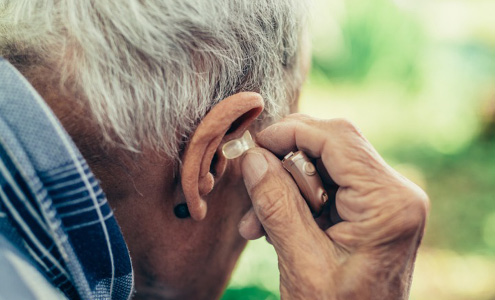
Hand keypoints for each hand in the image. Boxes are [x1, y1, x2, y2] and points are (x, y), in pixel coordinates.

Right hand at [238, 114, 428, 299]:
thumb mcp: (302, 263)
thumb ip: (276, 205)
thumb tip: (252, 158)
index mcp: (388, 203)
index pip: (336, 138)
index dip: (290, 132)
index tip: (252, 147)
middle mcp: (395, 193)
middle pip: (332, 145)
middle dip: (284, 162)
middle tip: (252, 185)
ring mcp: (386, 201)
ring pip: (324, 164)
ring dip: (285, 186)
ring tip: (255, 223)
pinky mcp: (373, 210)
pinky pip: (327, 186)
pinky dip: (296, 200)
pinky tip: (271, 225)